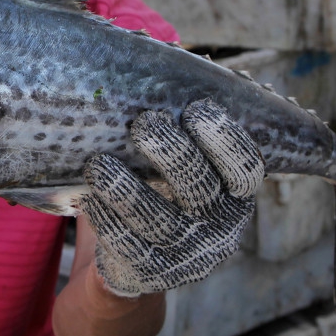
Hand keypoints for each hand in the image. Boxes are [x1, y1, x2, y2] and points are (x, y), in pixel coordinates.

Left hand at [78, 99, 261, 297]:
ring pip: (158, 220)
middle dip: (172, 153)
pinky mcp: (153, 275)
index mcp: (235, 195)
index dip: (225, 139)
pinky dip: (107, 220)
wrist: (134, 262)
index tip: (196, 109)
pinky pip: (128, 246)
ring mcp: (188, 256)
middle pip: (199, 187)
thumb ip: (181, 128)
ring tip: (99, 165)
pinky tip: (90, 200)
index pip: (245, 168)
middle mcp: (220, 228)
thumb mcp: (178, 166)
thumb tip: (169, 60)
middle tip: (143, 124)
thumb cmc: (158, 191)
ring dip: (127, 190)